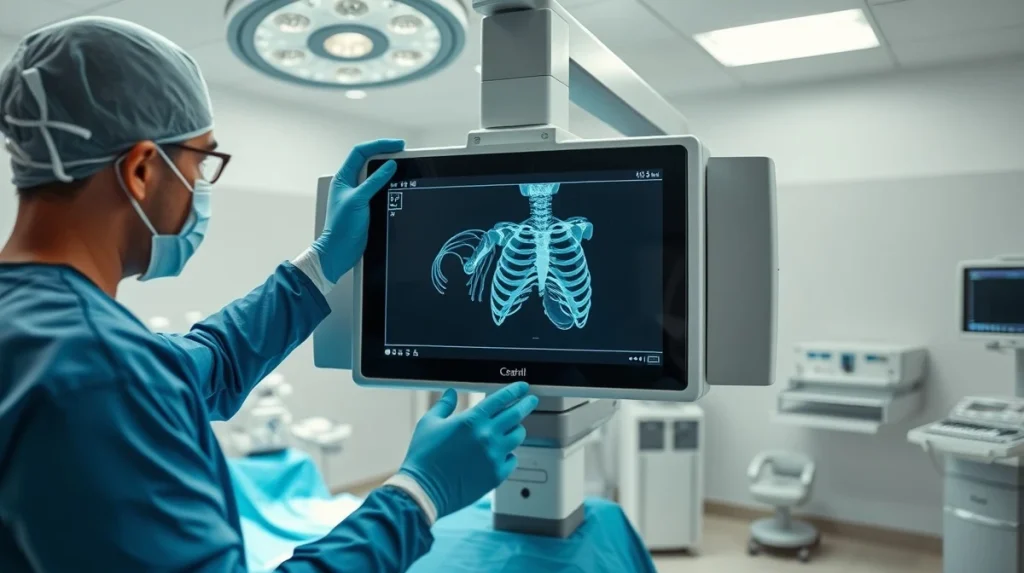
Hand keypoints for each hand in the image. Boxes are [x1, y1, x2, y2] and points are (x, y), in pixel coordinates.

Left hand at [312, 138, 404, 282]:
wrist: (339, 251)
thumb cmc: (340, 228)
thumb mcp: (359, 200)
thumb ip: (374, 181)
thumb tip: (389, 165)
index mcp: (343, 178)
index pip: (360, 152)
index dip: (379, 145)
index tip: (396, 145)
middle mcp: (349, 183)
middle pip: (368, 160)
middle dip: (385, 153)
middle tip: (401, 151)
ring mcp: (358, 194)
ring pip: (375, 174)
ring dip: (387, 168)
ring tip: (401, 164)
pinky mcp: (366, 205)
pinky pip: (379, 188)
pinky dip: (388, 183)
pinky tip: (397, 183)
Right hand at [399, 382, 539, 518]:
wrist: (424, 490)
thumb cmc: (423, 457)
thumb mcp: (429, 424)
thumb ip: (444, 405)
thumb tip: (451, 393)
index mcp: (472, 420)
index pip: (501, 399)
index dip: (515, 391)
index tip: (523, 387)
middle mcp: (487, 436)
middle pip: (516, 414)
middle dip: (527, 404)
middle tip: (531, 400)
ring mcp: (494, 456)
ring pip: (518, 436)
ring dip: (517, 429)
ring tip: (512, 429)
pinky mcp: (496, 475)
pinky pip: (513, 459)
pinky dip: (509, 454)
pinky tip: (502, 453)